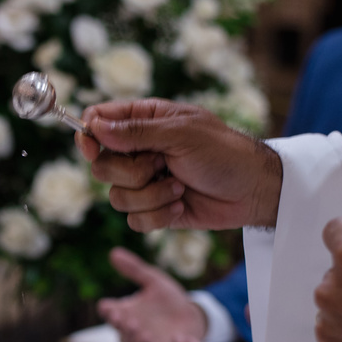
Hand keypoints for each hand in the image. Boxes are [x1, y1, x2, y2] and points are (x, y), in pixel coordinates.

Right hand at [75, 99, 282, 231]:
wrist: (253, 191)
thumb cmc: (224, 153)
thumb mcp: (181, 133)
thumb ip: (136, 131)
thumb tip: (95, 127)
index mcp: (144, 121)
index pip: (98, 123)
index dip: (89, 136)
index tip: (92, 148)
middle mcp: (139, 151)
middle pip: (102, 167)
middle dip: (131, 172)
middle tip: (161, 165)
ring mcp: (145, 182)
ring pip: (117, 197)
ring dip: (152, 196)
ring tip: (181, 187)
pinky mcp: (154, 209)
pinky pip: (134, 220)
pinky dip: (159, 215)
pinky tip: (182, 205)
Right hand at [98, 247, 206, 341]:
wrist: (193, 315)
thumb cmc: (169, 298)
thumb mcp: (154, 280)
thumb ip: (134, 269)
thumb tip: (114, 252)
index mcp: (125, 309)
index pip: (107, 310)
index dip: (105, 309)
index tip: (106, 305)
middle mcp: (129, 326)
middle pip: (115, 327)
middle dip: (115, 322)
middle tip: (118, 316)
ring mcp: (140, 339)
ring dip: (129, 335)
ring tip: (135, 326)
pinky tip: (149, 337)